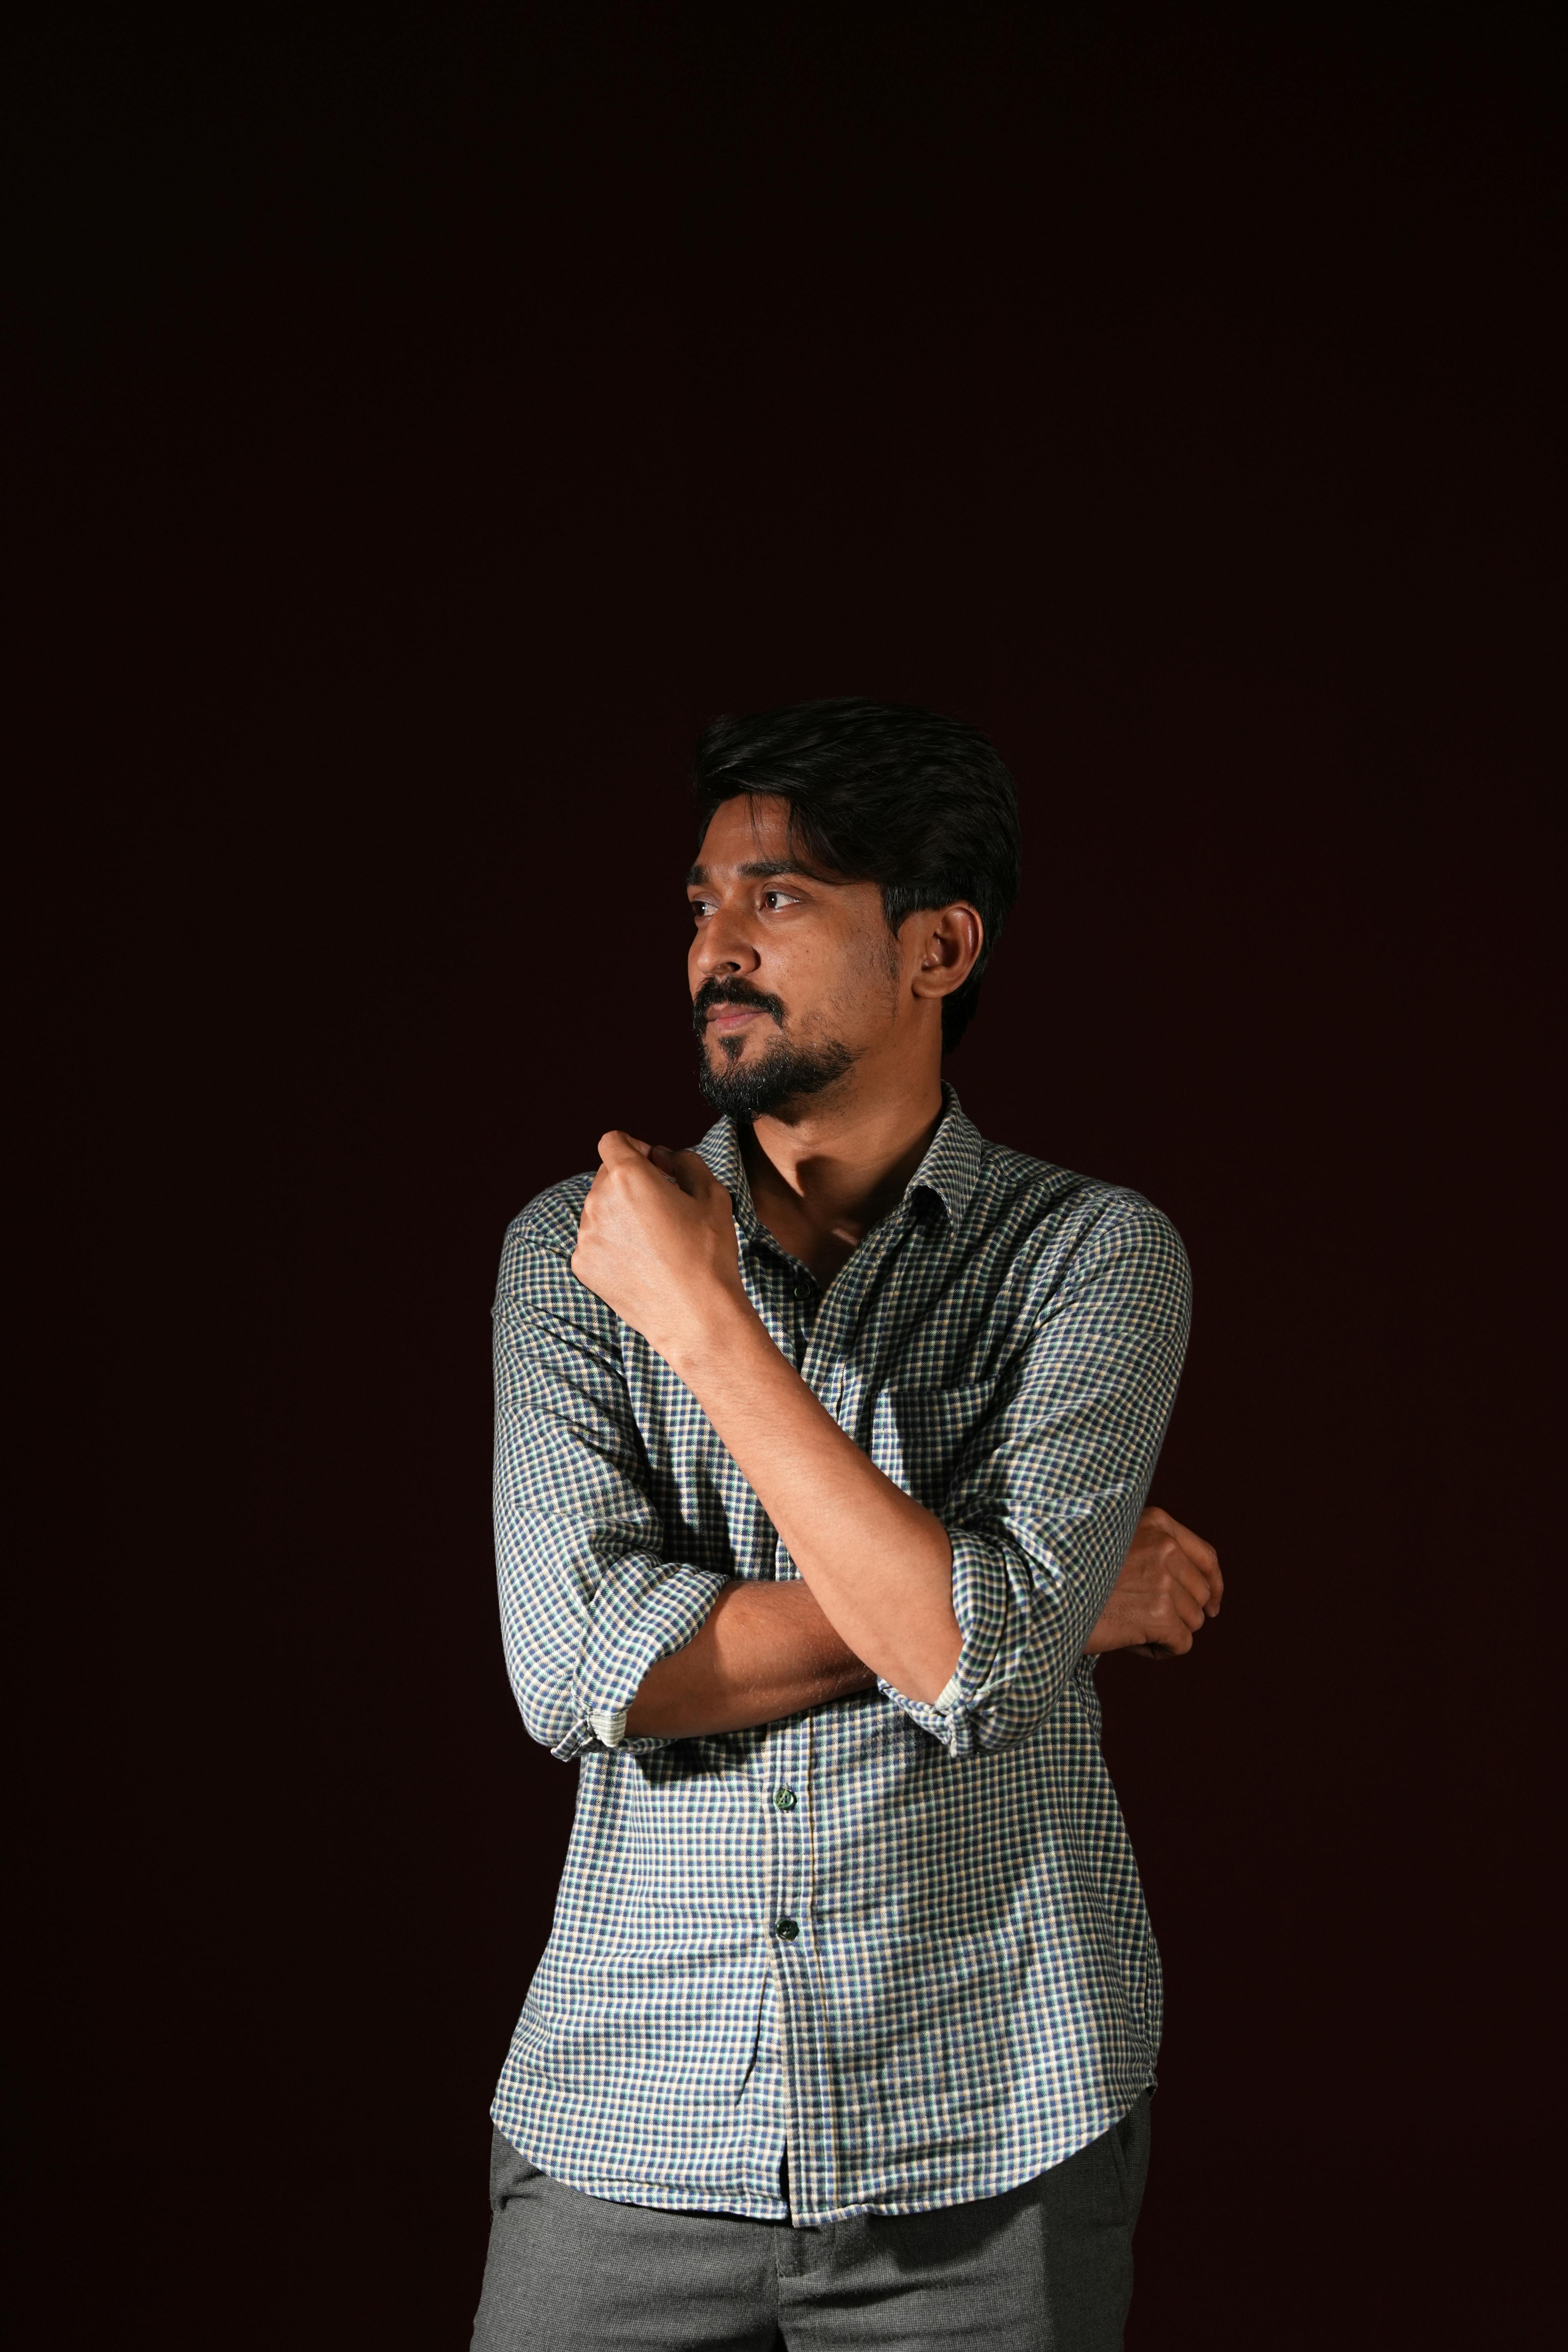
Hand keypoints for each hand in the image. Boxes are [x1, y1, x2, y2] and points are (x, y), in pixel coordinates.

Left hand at [571, 1132, 750, 1362]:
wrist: (696, 1316)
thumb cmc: (708, 1254)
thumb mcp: (712, 1195)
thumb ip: (686, 1162)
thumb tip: (664, 1157)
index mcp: (629, 1177)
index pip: (613, 1141)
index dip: (634, 1146)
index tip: (653, 1165)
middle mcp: (598, 1202)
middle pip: (607, 1174)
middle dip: (631, 1180)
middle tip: (662, 1205)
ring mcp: (586, 1236)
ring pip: (599, 1208)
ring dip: (620, 1212)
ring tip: (654, 1238)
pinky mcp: (583, 1264)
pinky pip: (594, 1240)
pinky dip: (612, 1242)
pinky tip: (641, 1261)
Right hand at [1084, 1506, 1221, 1657]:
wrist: (1041, 1596)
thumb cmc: (1074, 1575)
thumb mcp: (1117, 1545)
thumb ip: (1154, 1552)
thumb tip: (1199, 1591)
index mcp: (1157, 1523)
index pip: (1206, 1557)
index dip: (1213, 1585)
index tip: (1212, 1606)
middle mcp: (1166, 1546)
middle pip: (1201, 1594)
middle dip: (1180, 1613)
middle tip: (1143, 1619)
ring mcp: (1165, 1579)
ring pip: (1193, 1621)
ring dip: (1165, 1632)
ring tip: (1127, 1625)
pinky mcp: (1161, 1613)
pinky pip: (1181, 1644)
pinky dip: (1160, 1650)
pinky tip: (1130, 1642)